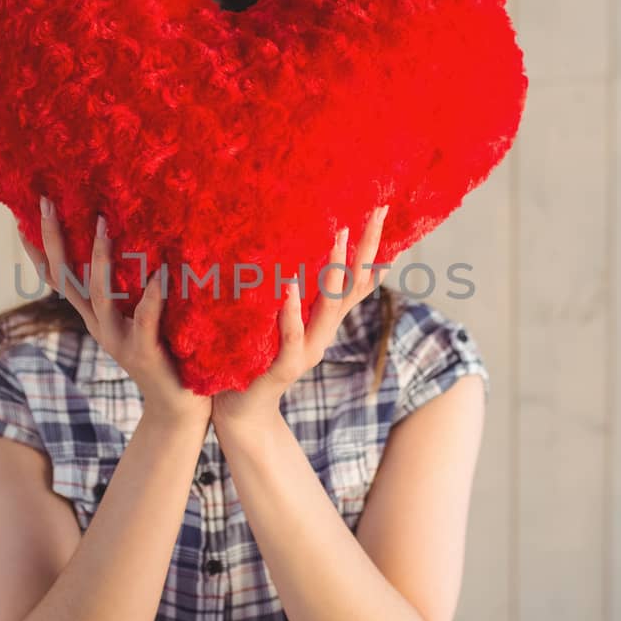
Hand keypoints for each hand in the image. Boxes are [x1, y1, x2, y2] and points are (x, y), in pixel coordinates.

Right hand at [22, 197, 210, 427]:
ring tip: (103, 224)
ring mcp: (118, 340)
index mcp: (94, 316)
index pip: (58, 278)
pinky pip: (145, 320)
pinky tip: (159, 274)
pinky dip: (151, 297)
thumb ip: (132, 290)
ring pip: (100, 297)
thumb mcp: (139, 319)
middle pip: (66, 280)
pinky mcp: (145, 353)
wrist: (176, 409)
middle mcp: (98, 326)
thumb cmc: (165, 355)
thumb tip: (138, 243)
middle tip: (47, 203)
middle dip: (54, 241)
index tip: (23, 216)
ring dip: (99, 260)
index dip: (39, 250)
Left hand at [211, 204, 389, 429]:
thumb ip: (287, 292)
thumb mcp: (276, 319)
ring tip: (339, 235)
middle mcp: (323, 333)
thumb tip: (285, 248)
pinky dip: (292, 311)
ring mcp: (307, 350)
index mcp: (322, 320)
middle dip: (367, 248)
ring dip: (335, 270)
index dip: (372, 249)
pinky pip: (291, 336)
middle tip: (377, 210)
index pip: (356, 279)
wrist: (239, 410)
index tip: (380, 209)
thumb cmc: (253, 358)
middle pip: (354, 286)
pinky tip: (290, 287)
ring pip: (330, 307)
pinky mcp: (284, 367)